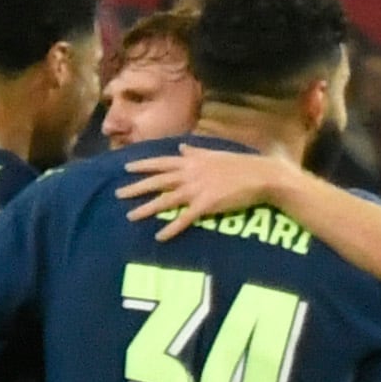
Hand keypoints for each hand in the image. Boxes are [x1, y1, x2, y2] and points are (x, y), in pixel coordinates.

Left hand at [121, 142, 292, 236]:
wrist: (261, 176)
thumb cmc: (242, 164)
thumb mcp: (215, 153)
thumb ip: (196, 151)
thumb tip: (182, 145)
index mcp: (192, 160)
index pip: (162, 162)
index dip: (143, 165)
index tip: (126, 167)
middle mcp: (190, 174)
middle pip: (157, 181)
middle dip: (136, 188)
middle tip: (118, 194)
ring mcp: (197, 190)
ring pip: (165, 200)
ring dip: (146, 209)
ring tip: (130, 216)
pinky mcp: (206, 205)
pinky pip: (185, 219)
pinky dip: (172, 228)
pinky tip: (160, 236)